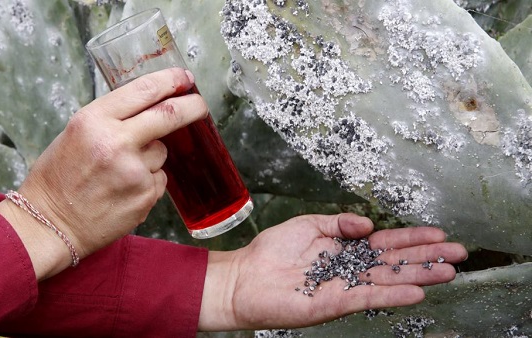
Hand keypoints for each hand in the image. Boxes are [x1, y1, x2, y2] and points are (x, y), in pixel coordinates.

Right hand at [0, 68, 207, 278]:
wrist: (51, 224)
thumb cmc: (59, 178)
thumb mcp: (76, 133)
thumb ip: (112, 119)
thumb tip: (150, 106)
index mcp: (94, 120)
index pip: (144, 90)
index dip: (170, 81)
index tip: (184, 77)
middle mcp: (116, 142)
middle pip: (169, 115)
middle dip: (192, 106)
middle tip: (200, 104)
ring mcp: (134, 171)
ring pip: (162, 152)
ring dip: (151, 157)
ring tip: (121, 172)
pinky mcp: (145, 195)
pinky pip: (159, 179)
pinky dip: (148, 181)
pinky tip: (124, 191)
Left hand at [198, 213, 467, 330]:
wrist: (245, 278)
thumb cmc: (271, 251)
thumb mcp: (307, 224)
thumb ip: (338, 222)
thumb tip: (368, 224)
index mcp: (344, 248)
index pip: (384, 242)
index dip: (410, 238)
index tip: (437, 233)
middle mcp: (349, 268)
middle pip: (394, 261)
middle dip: (426, 256)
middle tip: (459, 253)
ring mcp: (345, 286)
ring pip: (388, 279)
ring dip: (419, 276)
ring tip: (449, 271)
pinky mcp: (335, 302)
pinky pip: (369, 297)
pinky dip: (393, 295)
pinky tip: (416, 292)